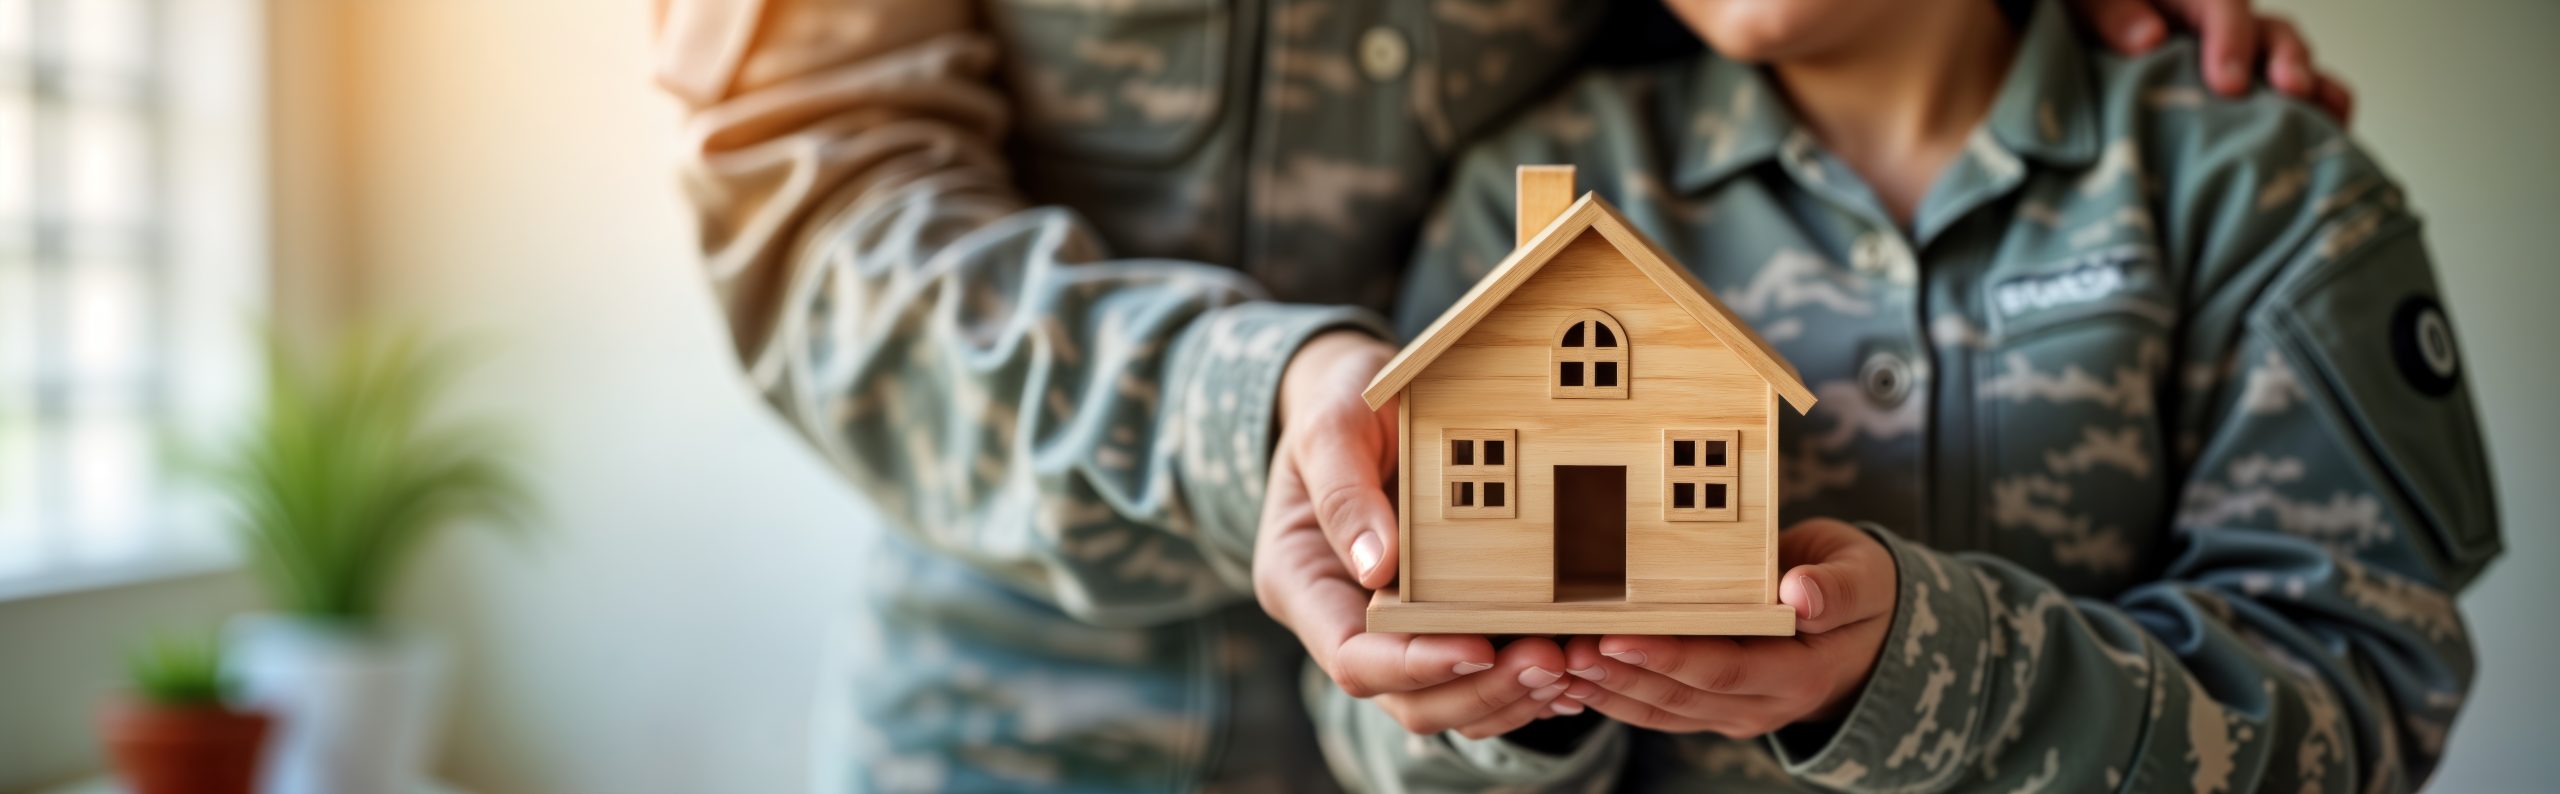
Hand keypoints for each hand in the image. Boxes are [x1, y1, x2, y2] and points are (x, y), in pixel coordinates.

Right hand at [1253, 331, 1573, 736]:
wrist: (1364, 397)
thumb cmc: (1337, 402)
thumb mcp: (1328, 425)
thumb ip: (1343, 490)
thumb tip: (1378, 568)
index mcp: (1302, 584)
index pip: (1352, 660)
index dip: (1415, 667)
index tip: (1478, 649)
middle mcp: (1346, 621)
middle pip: (1409, 701)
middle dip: (1481, 692)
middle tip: (1551, 660)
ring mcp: (1395, 628)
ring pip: (1451, 703)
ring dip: (1512, 696)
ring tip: (1571, 664)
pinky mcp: (1439, 620)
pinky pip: (1479, 675)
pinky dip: (1524, 679)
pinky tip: (1573, 659)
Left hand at [1555, 519, 1895, 737]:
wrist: (1869, 631)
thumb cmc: (1861, 591)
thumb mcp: (1863, 578)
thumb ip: (1836, 587)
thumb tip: (1801, 591)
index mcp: (1800, 674)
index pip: (1724, 670)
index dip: (1669, 658)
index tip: (1618, 638)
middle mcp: (1762, 704)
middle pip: (1680, 696)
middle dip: (1619, 676)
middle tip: (1567, 649)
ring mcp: (1735, 711)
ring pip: (1661, 710)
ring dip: (1606, 690)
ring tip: (1557, 663)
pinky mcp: (1714, 706)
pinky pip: (1659, 709)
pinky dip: (1614, 696)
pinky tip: (1573, 679)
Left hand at [2072, 0, 2354, 122]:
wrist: (2075, 52)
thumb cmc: (2081, 22)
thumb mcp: (2086, 4)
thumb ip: (2112, 13)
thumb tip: (2149, 39)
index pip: (2221, 4)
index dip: (2231, 40)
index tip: (2228, 84)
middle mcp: (2219, 26)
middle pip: (2268, 32)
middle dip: (2285, 60)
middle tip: (2289, 92)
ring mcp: (2236, 59)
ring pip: (2287, 63)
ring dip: (2311, 87)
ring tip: (2326, 115)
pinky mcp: (2241, 94)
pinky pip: (2290, 96)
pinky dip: (2317, 109)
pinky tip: (2333, 131)